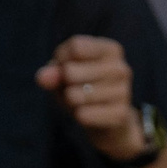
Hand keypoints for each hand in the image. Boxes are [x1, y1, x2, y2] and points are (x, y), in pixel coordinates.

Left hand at [38, 35, 145, 156]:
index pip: (75, 47)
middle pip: (70, 72)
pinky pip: (83, 115)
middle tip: (72, 88)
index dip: (61, 60)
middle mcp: (121, 68)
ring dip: (69, 101)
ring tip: (79, 102)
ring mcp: (123, 91)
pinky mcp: (120, 114)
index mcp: (111, 50)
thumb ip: (52, 72)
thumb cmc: (83, 87)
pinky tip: (86, 114)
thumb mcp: (65, 75)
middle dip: (63, 84)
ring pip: (74, 96)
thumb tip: (42, 78)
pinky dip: (77, 116)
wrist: (107, 120)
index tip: (65, 66)